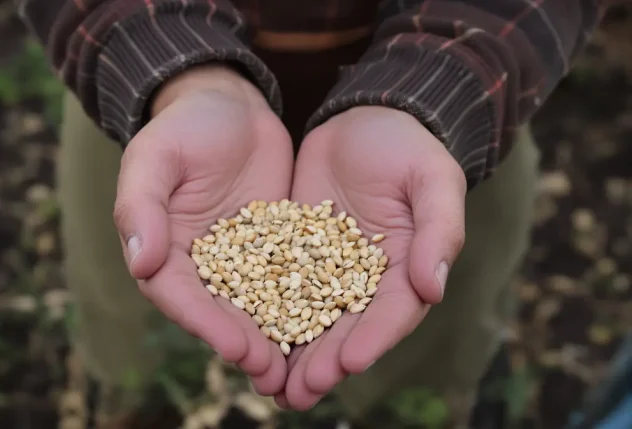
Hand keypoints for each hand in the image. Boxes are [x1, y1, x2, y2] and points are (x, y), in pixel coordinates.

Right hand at [113, 65, 292, 394]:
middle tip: (275, 376)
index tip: (237, 347)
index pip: (180, 296)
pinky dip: (306, 304)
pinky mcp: (276, 247)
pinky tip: (330, 327)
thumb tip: (140, 262)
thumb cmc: (183, 127)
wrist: (228, 104)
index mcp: (163, 250)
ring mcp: (241, 259)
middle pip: (220, 313)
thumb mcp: (155, 157)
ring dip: (277, 340)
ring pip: (257, 306)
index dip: (207, 324)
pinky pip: (291, 279)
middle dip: (247, 345)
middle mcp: (200, 264)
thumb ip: (141, 207)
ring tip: (302, 372)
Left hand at [277, 106, 466, 408]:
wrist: (364, 118)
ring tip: (270, 388)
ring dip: (293, 356)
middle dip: (324, 363)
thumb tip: (435, 287)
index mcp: (406, 268)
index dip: (372, 340)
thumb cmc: (408, 147)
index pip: (392, 313)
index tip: (347, 363)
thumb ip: (438, 230)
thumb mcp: (432, 179)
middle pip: (347, 329)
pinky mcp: (296, 252)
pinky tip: (245, 339)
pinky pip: (279, 287)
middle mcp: (367, 279)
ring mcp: (328, 268)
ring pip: (310, 319)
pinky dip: (266, 316)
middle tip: (298, 394)